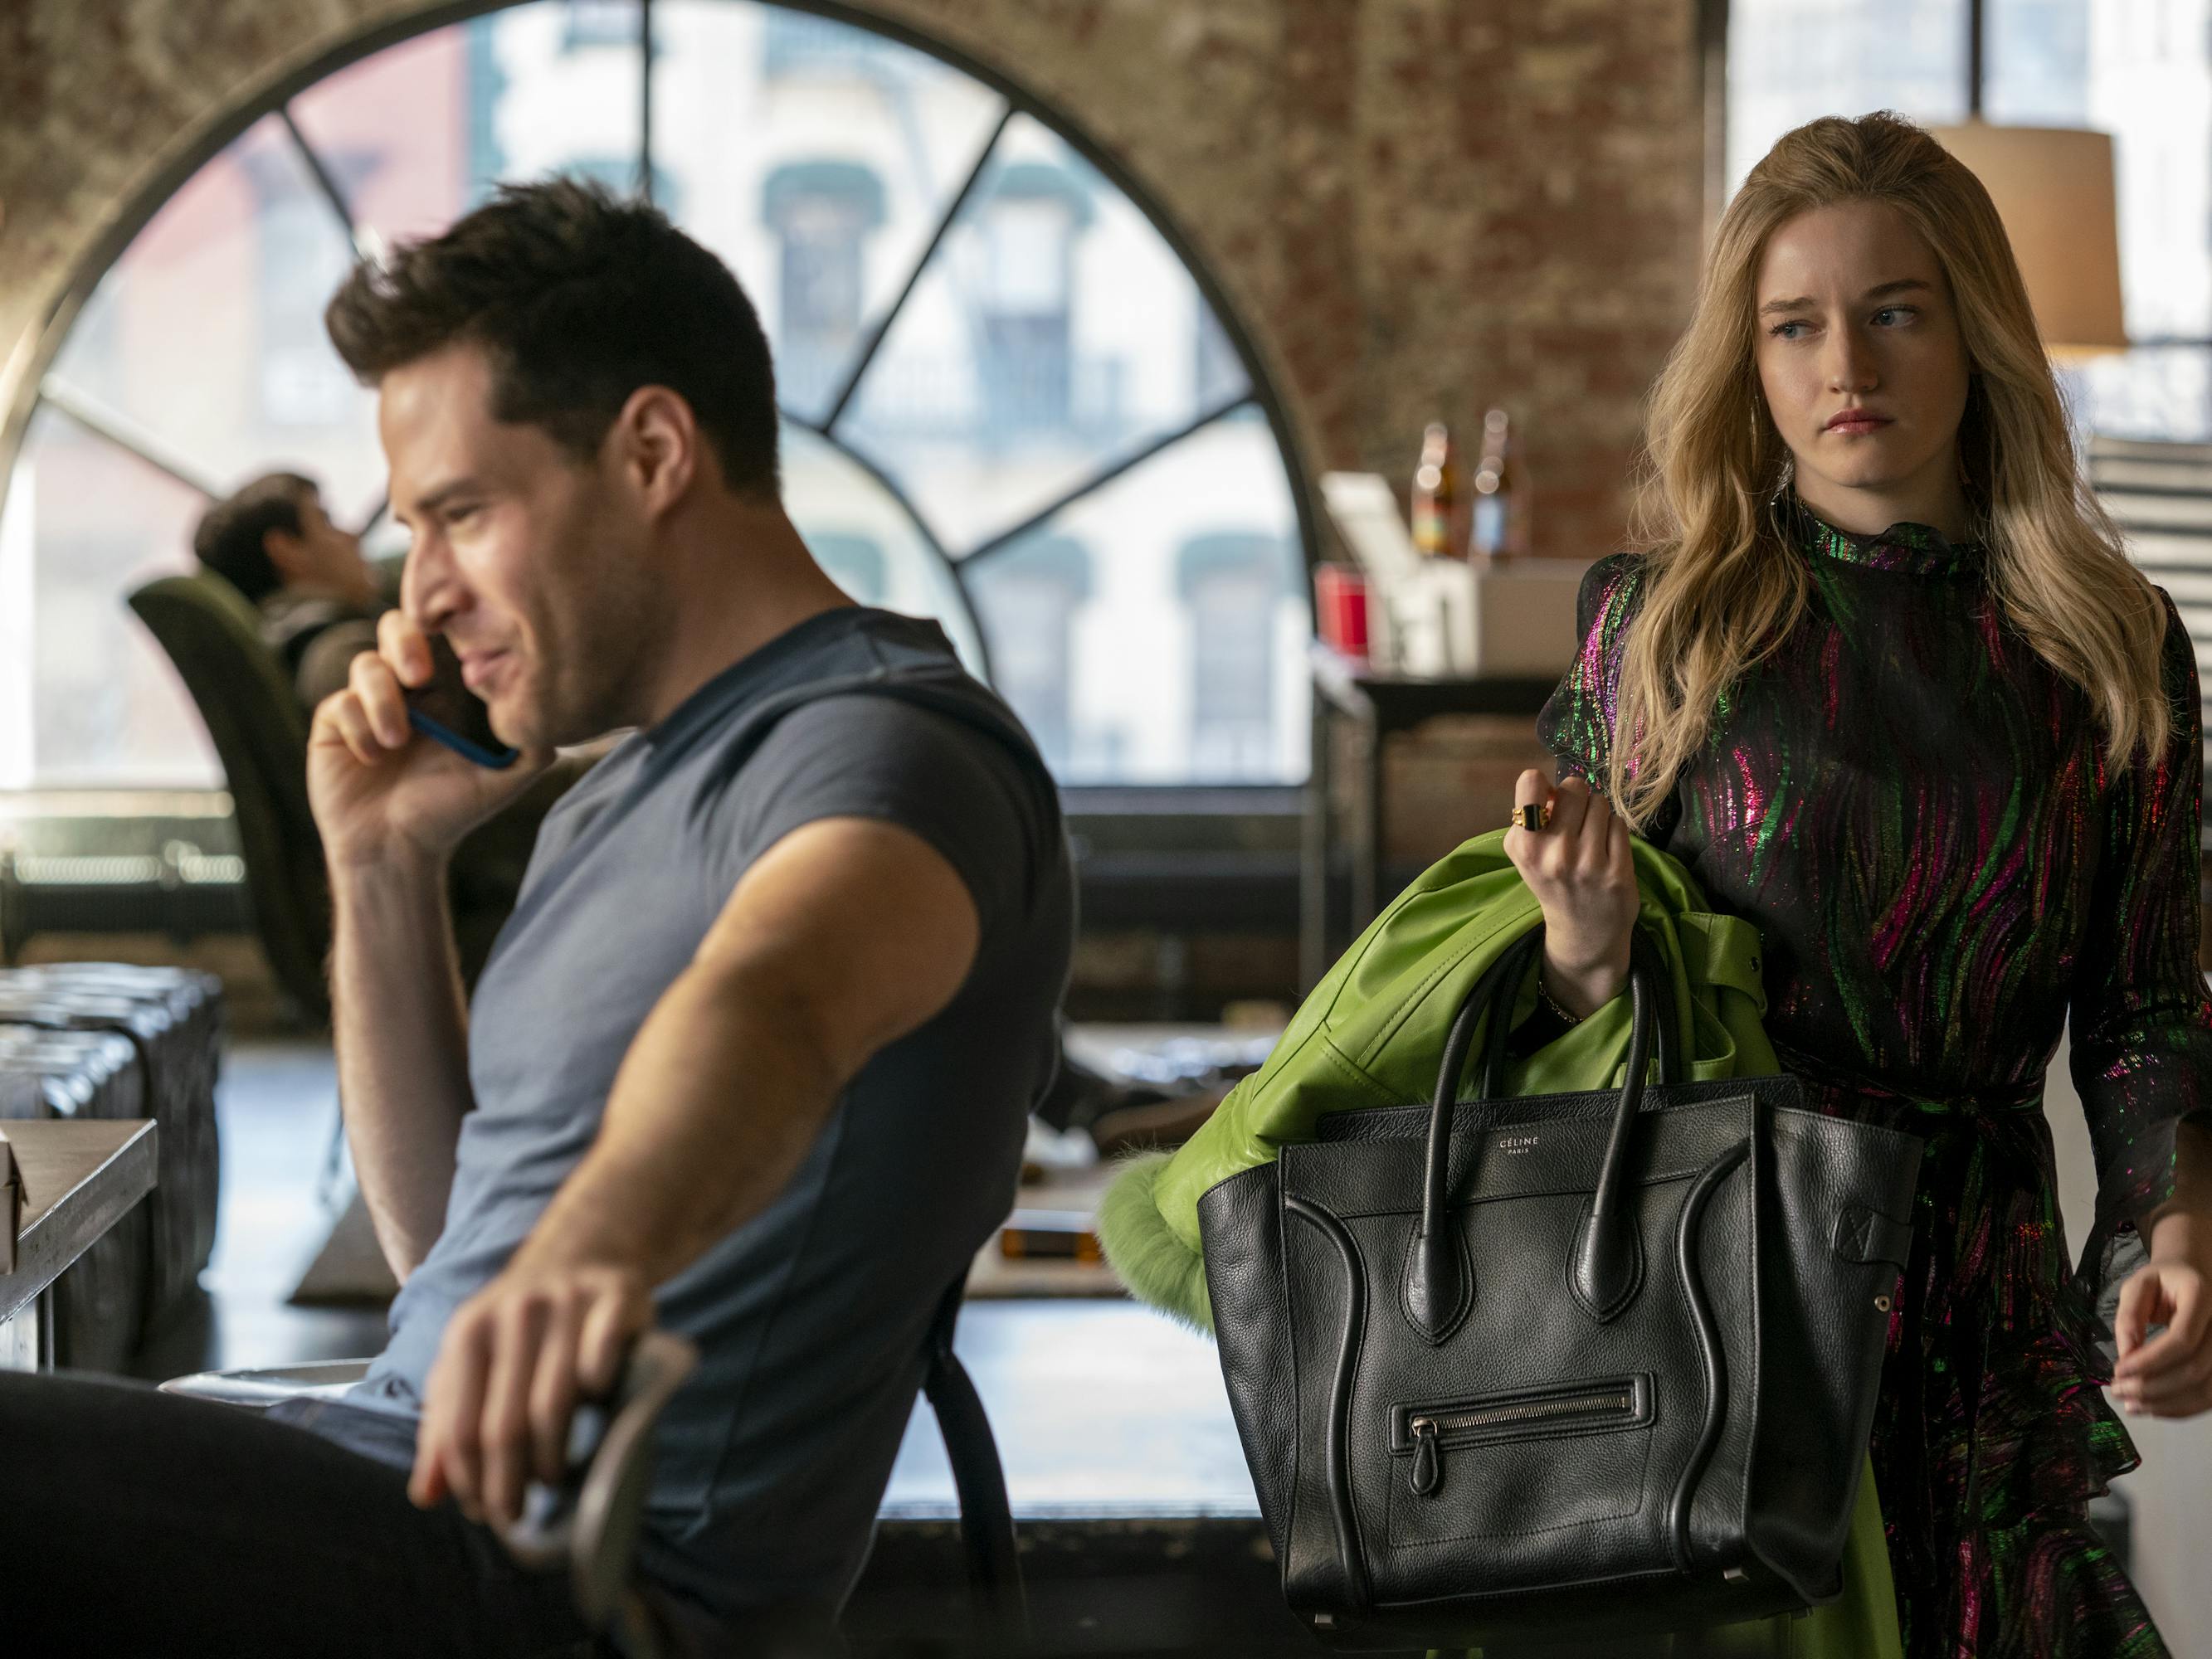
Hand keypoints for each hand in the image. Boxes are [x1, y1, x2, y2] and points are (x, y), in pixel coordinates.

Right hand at [308, 609, 550, 871]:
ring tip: (397, 742)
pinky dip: (357, 725)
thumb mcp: (501, 780)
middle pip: (397, 627)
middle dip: (406, 641)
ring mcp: (367, 702)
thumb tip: (558, 715)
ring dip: (382, 699)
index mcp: (447, 691)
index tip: (461, 643)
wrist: (397, 848)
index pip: (444, 636)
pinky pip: (340, 701)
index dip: (448, 625)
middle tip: (420, 677)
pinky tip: (371, 758)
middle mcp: (406, 689)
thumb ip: (532, 747)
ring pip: (367, 664)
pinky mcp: (334, 722)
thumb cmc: (450, 812)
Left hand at [409, 1262, 653, 1526]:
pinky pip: (605, 1352)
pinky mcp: (618, 1296)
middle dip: (507, 1483)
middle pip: (503, 1424)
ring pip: (554, 1402)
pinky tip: (600, 1413)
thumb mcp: (470, 1360)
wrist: (583, 1249)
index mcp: (469, 1332)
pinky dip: (600, 1387)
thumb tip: (426, 1496)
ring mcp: (568, 1302)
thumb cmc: (520, 1324)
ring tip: (554, 1480)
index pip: (459, 1427)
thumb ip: (444, 1423)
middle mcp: (514, 1314)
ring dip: (552, 1456)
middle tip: (516, 1515)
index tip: (484, 1513)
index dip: (468, 1481)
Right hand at [1502, 770, 1636, 1018]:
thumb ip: (1533, 817)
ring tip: (1592, 840)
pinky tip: (1607, 852)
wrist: (1583, 933)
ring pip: (1600, 804)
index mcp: (1524, 846)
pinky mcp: (1617, 871)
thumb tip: (1556, 787)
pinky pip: (1619, 824)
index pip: (1530, 782)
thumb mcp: (1527, 854)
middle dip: (1577, 798)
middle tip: (1576, 820)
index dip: (1543, 786)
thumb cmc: (1552, 882)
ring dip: (1598, 815)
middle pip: (1574, 788)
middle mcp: (1554, 853)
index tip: (1549, 802)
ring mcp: (1588, 863)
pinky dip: (1614, 832)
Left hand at [2112, 1251, 2211, 1418]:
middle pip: (2195, 1369)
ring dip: (2165, 1403)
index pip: (2183, 1339)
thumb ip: (2130, 1316)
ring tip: (2130, 1405)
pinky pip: (2209, 1396)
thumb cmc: (2162, 1281)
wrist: (2192, 1279)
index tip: (2119, 1370)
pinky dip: (2180, 1408)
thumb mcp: (2137, 1285)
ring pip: (2206, 1389)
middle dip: (2152, 1386)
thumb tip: (2127, 1356)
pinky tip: (2151, 1408)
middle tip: (2117, 1390)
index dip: (2150, 1360)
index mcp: (2201, 1297)